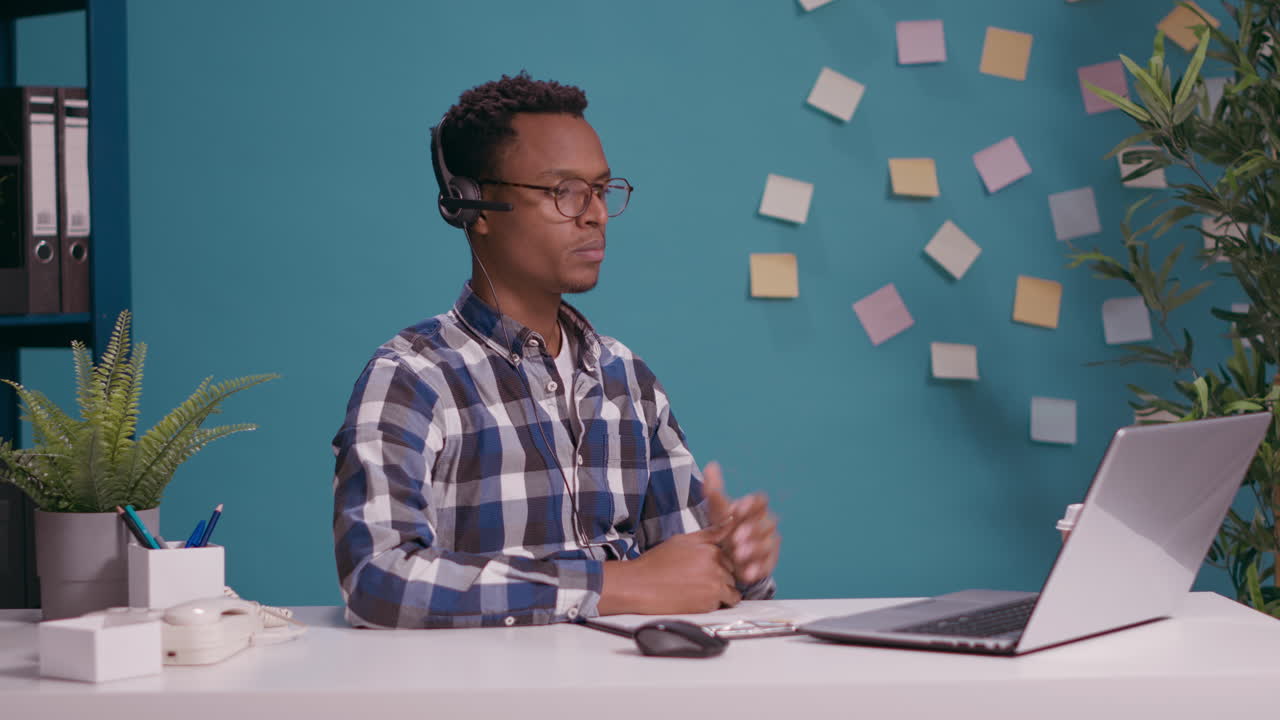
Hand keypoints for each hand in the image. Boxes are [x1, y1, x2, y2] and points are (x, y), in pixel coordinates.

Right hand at [598, 522, 740, 614]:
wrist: (639, 585)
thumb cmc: (657, 563)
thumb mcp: (683, 540)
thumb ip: (710, 533)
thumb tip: (731, 521)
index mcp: (711, 550)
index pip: (730, 558)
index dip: (718, 565)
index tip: (704, 569)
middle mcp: (716, 567)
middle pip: (732, 575)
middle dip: (721, 579)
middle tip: (698, 581)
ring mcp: (714, 586)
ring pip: (731, 592)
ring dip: (720, 593)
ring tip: (698, 591)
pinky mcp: (708, 604)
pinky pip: (722, 605)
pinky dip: (712, 604)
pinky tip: (695, 598)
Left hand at [702, 461, 779, 585]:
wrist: (728, 553)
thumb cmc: (725, 526)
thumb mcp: (717, 510)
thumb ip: (714, 490)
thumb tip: (711, 465)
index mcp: (755, 509)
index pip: (759, 502)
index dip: (750, 504)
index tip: (737, 509)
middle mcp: (765, 525)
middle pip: (765, 524)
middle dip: (752, 530)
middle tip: (736, 538)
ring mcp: (768, 545)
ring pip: (767, 545)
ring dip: (754, 550)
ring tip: (738, 555)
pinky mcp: (767, 564)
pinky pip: (766, 566)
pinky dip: (757, 569)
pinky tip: (746, 573)